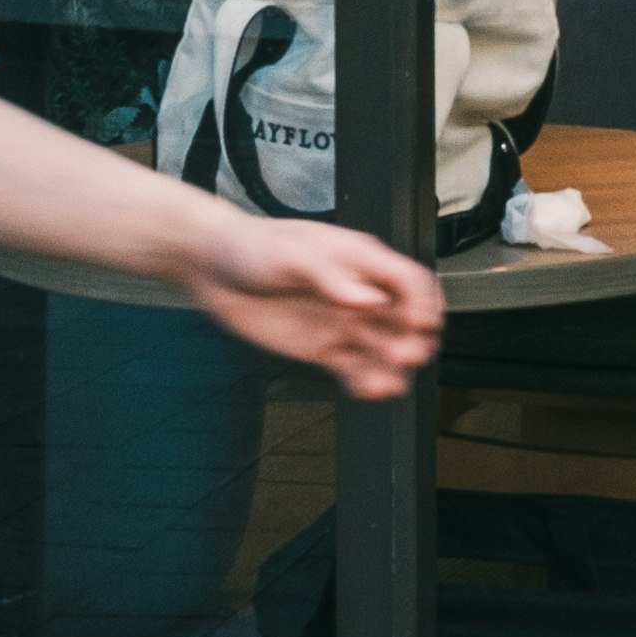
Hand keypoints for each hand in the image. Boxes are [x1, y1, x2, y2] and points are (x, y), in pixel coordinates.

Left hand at [182, 211, 441, 399]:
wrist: (212, 267)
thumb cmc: (252, 246)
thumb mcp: (290, 253)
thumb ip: (329, 276)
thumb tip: (366, 299)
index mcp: (358, 260)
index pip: (409, 280)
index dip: (423, 302)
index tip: (420, 324)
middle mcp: (357, 293)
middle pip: (405, 319)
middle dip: (414, 339)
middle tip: (404, 355)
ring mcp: (341, 322)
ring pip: (384, 349)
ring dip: (394, 367)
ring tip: (388, 383)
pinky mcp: (322, 348)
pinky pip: (355, 369)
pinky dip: (368, 382)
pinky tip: (369, 390)